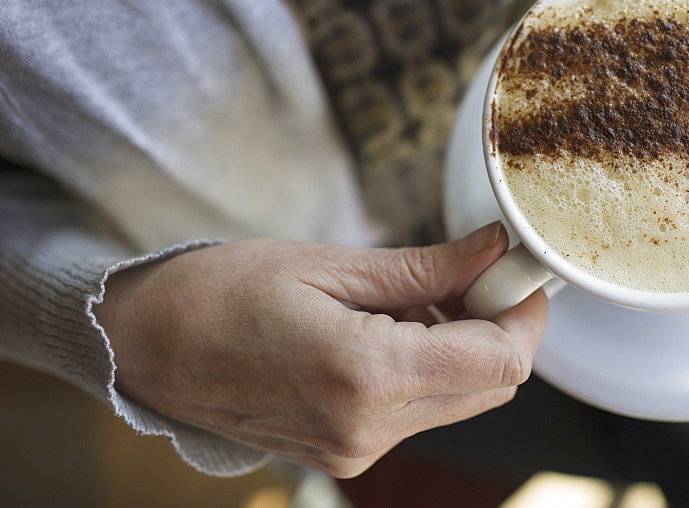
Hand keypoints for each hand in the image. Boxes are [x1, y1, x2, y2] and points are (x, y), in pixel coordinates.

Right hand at [93, 222, 546, 477]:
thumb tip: (494, 250)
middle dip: (497, 327)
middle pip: (490, 388)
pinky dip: (427, 369)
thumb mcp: (330, 266)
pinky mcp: (346, 454)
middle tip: (470, 272)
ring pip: (458, 401)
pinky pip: (418, 413)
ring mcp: (356, 451)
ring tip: (415, 297)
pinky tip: (391, 329)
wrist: (147, 347)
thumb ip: (426, 268)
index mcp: (367, 376)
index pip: (500, 363)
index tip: (518, 274)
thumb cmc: (223, 293)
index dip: (525, 314)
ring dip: (462, 348)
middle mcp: (369, 430)